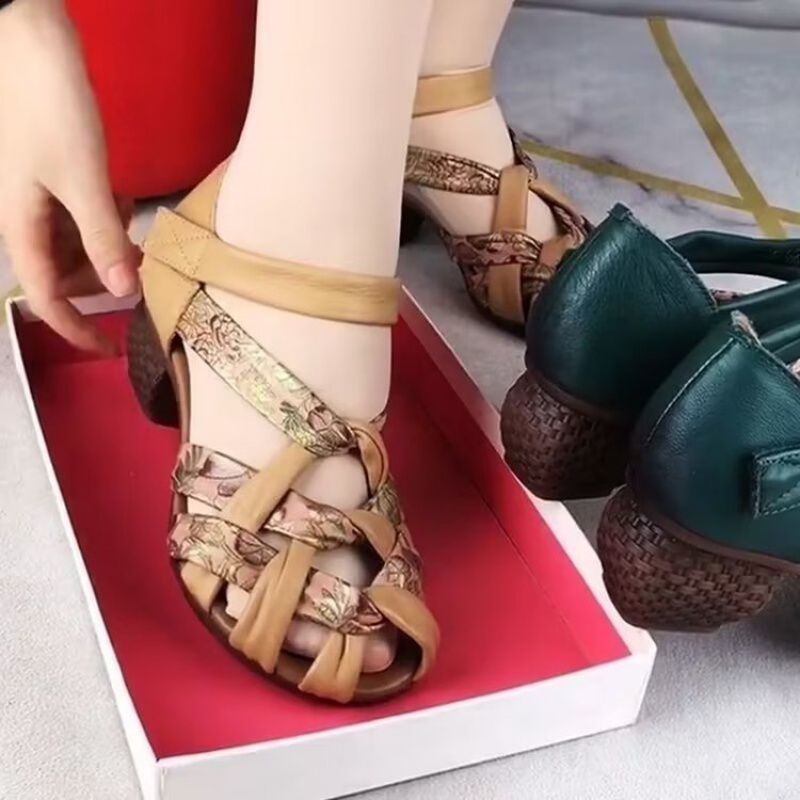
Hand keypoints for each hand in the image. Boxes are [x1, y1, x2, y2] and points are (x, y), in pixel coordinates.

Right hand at [0, 0, 138, 353]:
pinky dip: (104, 217)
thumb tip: (126, 293)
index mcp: (22, 228)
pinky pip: (81, 214)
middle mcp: (27, 218)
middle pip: (64, 274)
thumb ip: (104, 239)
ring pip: (75, 245)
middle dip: (101, 280)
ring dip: (107, 247)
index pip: (47, 299)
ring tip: (135, 235)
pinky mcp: (56, 175)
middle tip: (142, 274)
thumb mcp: (84, 182)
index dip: (77, 329)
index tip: (111, 350)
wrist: (31, 42)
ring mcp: (40, 196)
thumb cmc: (51, 111)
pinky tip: (122, 200)